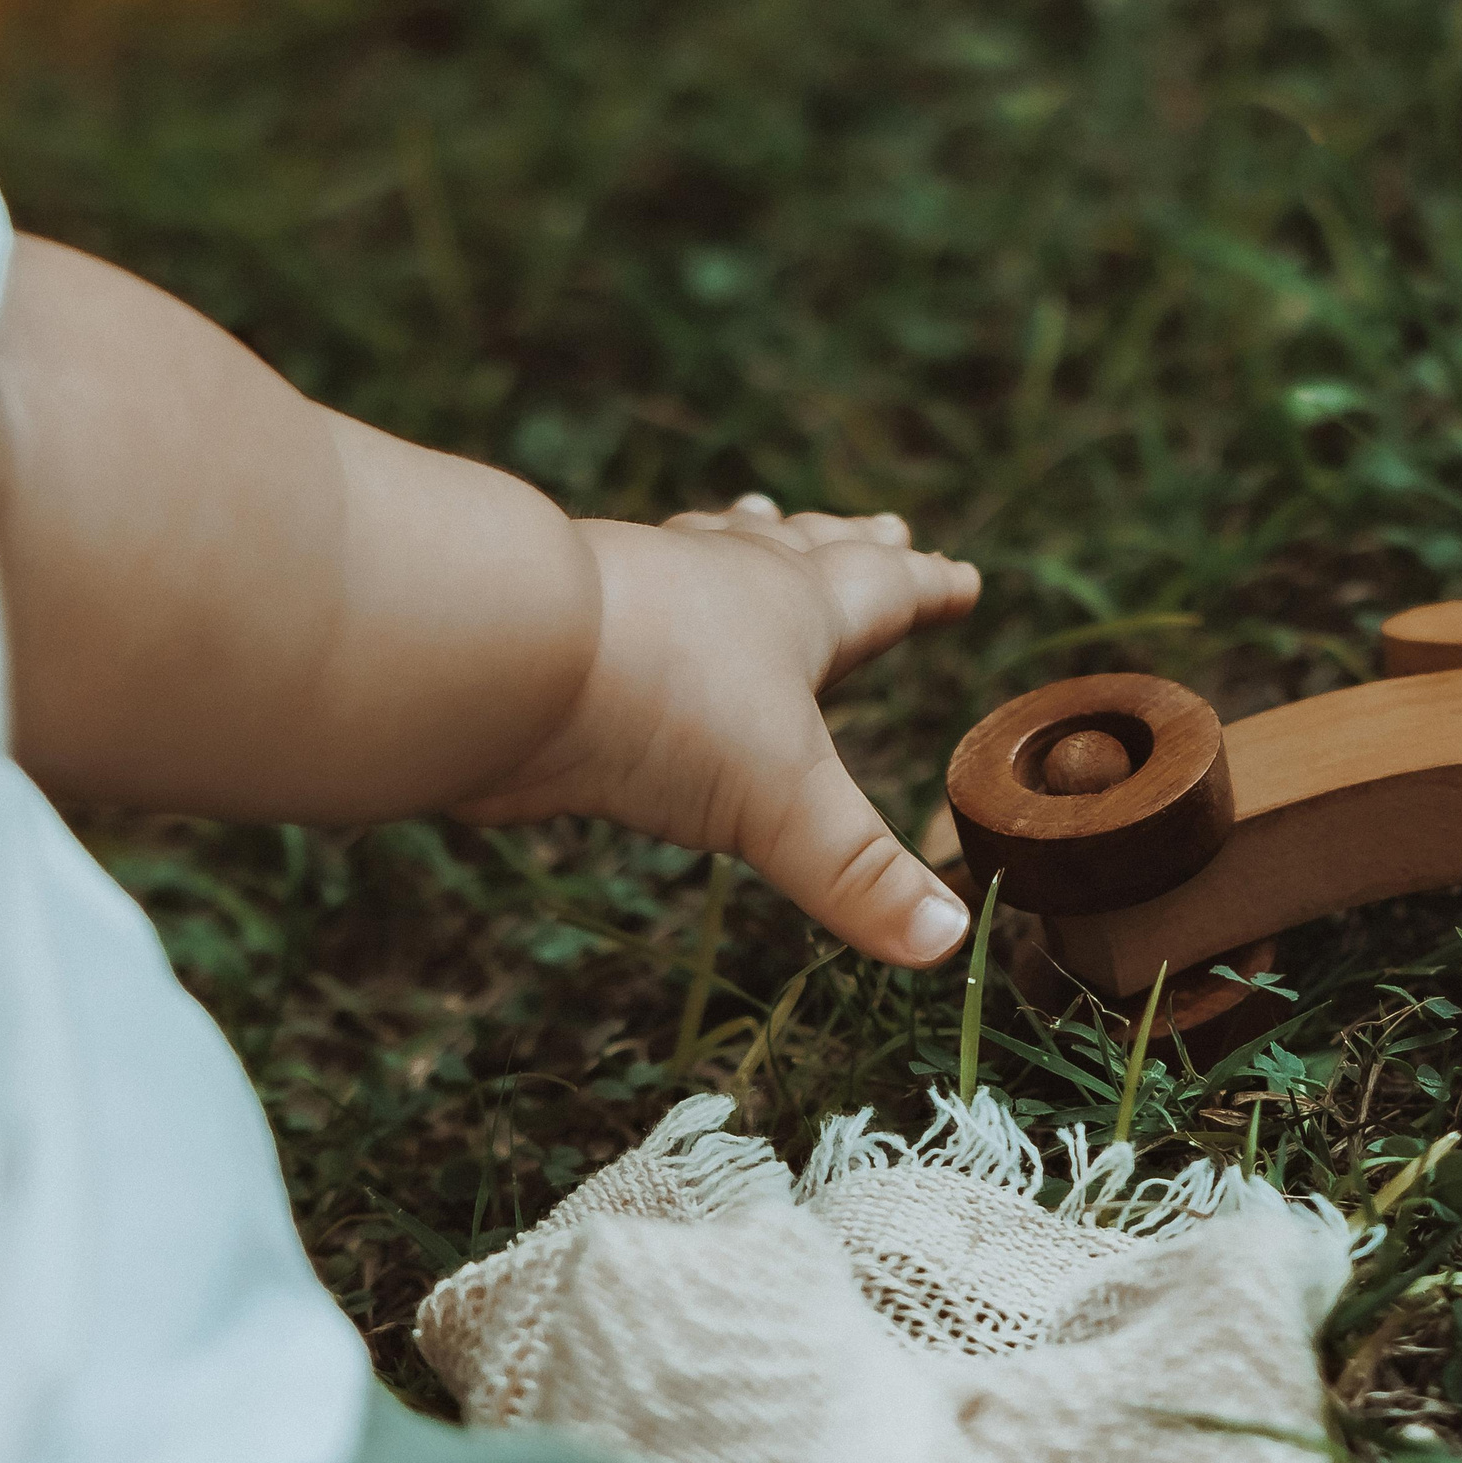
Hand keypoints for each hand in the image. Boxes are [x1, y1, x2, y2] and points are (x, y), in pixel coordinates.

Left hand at [452, 495, 981, 967]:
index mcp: (793, 610)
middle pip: (800, 552)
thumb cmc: (663, 706)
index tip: (962, 575)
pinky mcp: (571, 629)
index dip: (925, 589)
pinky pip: (630, 594)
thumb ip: (860, 878)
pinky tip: (635, 592)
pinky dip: (651, 587)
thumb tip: (948, 946)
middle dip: (846, 547)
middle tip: (879, 525)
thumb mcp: (784, 802)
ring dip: (744, 543)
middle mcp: (720, 585)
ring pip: (709, 554)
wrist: (499, 654)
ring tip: (757, 516)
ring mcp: (640, 594)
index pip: (881, 591)